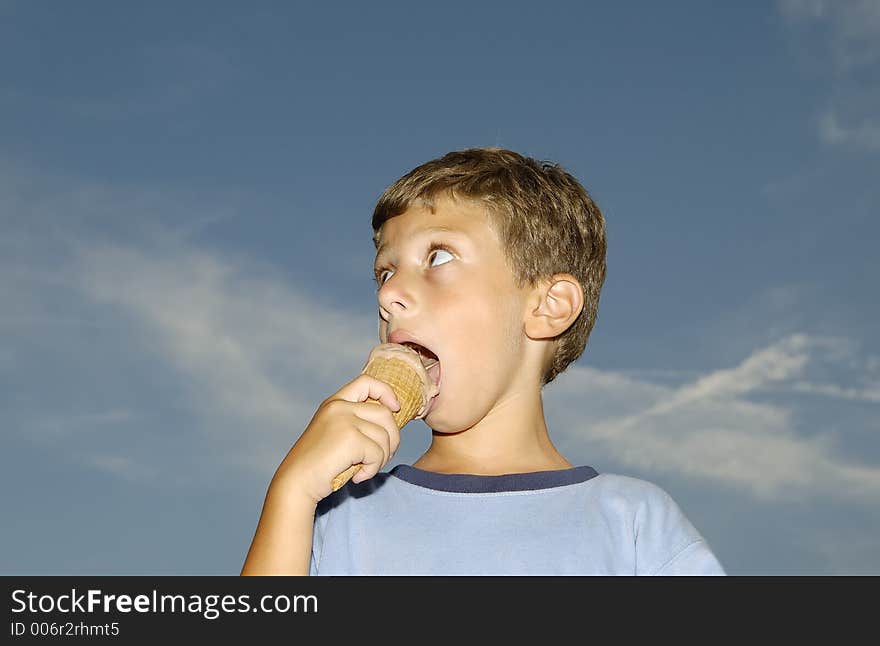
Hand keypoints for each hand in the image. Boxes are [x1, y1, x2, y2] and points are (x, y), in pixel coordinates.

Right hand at [272, 374, 402, 503]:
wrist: (296, 482)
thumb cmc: (318, 465)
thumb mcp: (335, 433)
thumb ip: (356, 422)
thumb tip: (392, 421)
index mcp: (335, 403)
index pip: (366, 382)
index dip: (386, 392)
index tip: (395, 408)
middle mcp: (339, 407)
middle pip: (385, 413)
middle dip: (392, 438)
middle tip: (382, 457)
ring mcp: (344, 421)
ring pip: (385, 436)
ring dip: (382, 458)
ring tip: (365, 469)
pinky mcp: (350, 439)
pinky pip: (378, 454)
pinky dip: (372, 470)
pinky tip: (358, 476)